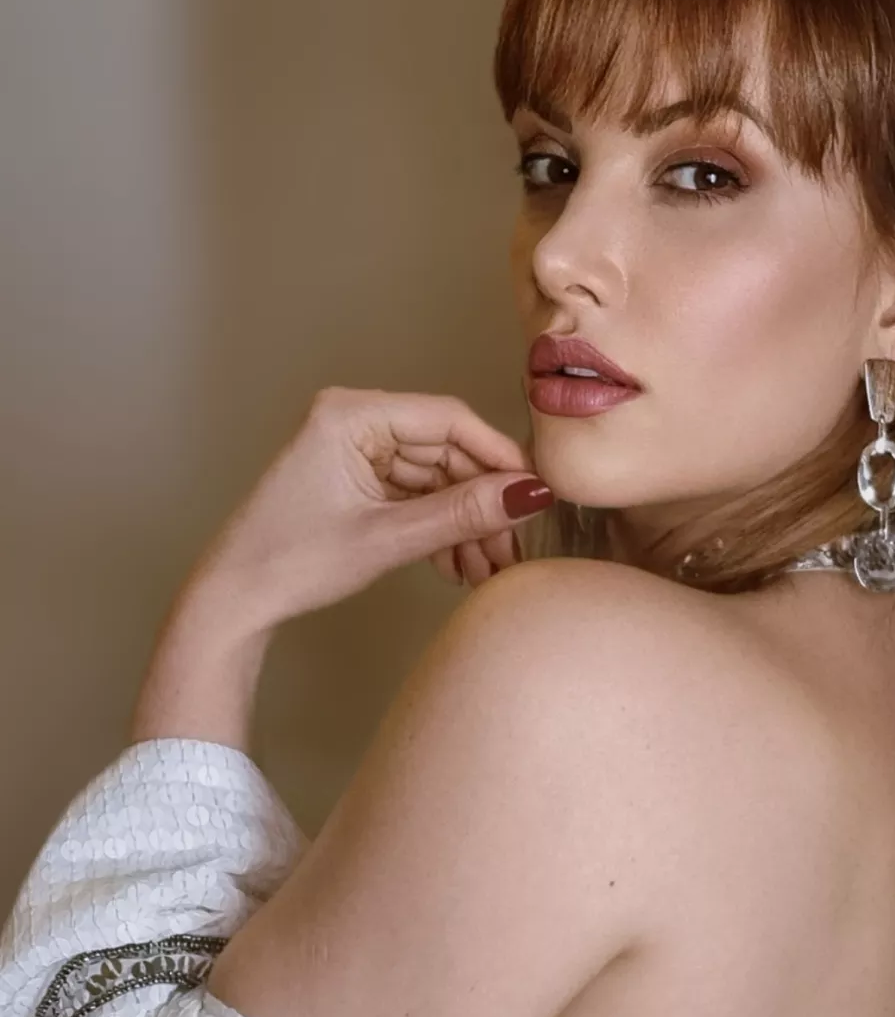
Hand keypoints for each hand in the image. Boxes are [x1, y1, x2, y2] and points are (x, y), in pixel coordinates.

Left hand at [185, 387, 553, 634]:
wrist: (235, 602)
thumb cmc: (291, 563)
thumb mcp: (385, 539)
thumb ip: (460, 514)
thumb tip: (529, 495)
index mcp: (352, 414)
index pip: (448, 420)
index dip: (498, 456)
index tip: (536, 494)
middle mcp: (356, 422)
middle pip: (445, 452)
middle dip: (481, 504)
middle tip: (511, 550)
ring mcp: (357, 452)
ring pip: (436, 480)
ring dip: (463, 524)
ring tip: (485, 571)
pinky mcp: (358, 482)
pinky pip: (415, 496)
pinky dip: (439, 528)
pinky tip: (457, 566)